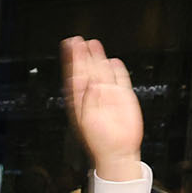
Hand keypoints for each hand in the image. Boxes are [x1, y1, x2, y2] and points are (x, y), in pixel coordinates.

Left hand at [60, 37, 141, 182]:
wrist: (117, 152)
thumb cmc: (99, 141)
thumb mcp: (88, 120)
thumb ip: (89, 100)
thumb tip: (89, 82)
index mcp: (81, 101)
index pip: (74, 76)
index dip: (71, 61)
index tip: (68, 47)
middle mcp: (93, 95)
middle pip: (86, 70)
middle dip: (81, 55)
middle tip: (76, 40)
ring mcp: (108, 95)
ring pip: (102, 72)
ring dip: (97, 58)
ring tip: (93, 44)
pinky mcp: (123, 97)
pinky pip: (120, 80)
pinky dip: (117, 70)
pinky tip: (113, 61)